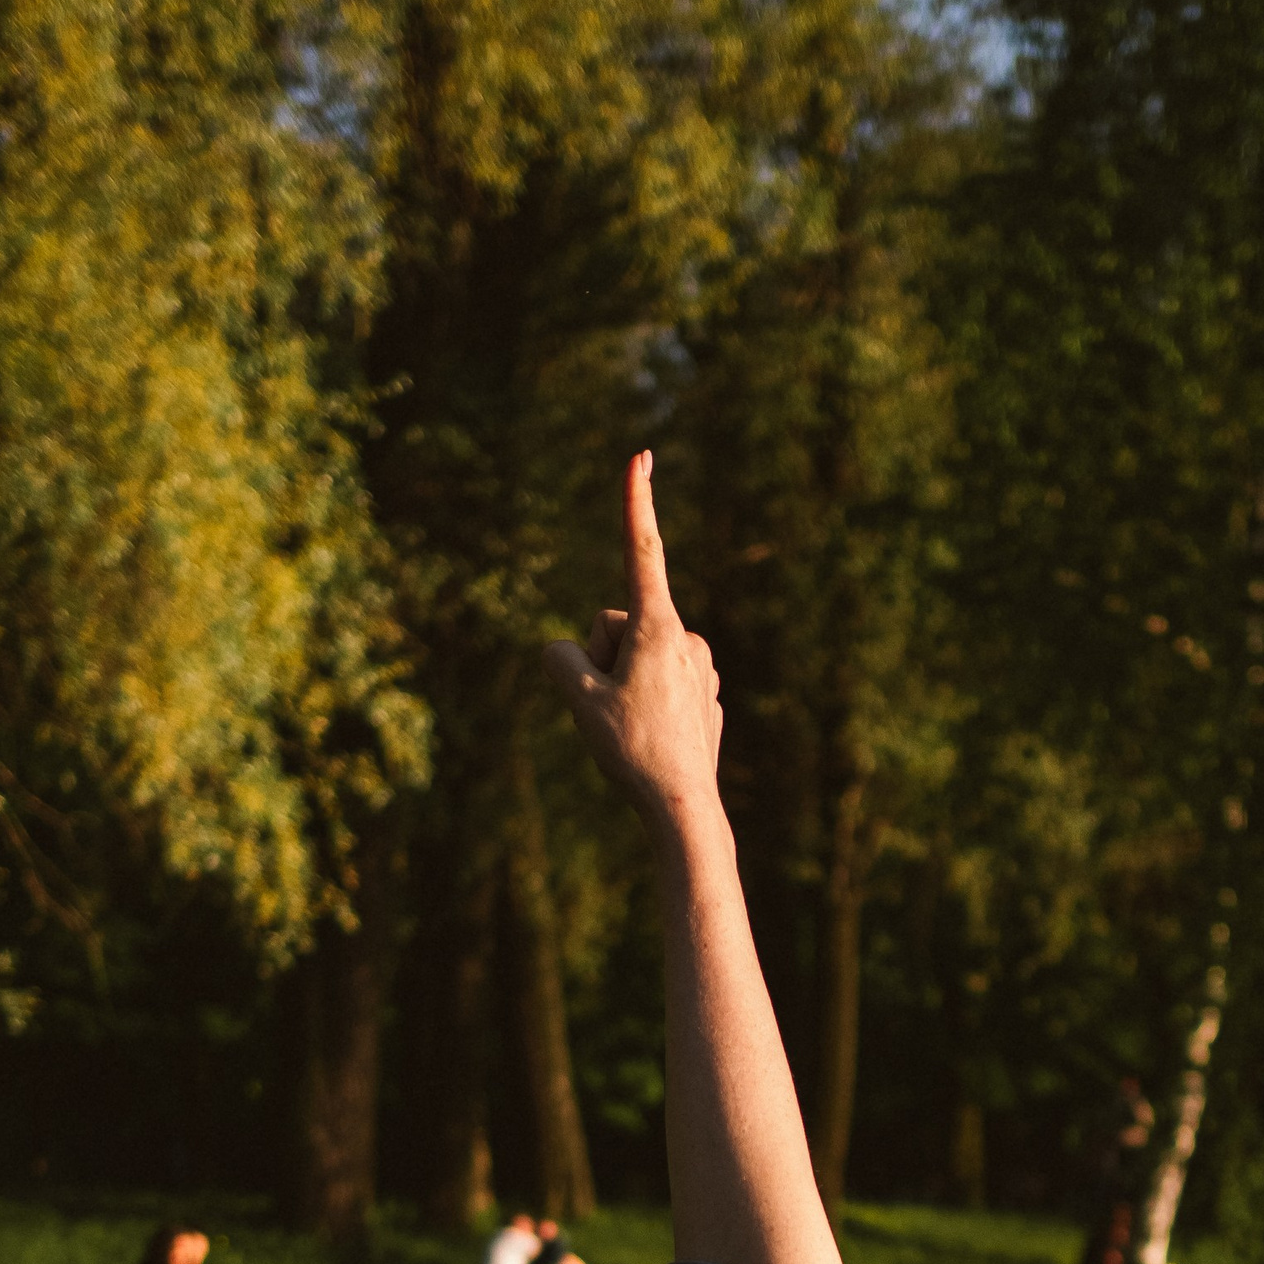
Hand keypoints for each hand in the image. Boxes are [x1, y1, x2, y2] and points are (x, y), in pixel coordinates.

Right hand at [543, 452, 722, 834]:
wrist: (684, 808)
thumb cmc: (632, 753)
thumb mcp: (578, 701)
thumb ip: (558, 658)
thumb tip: (565, 650)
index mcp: (659, 627)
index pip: (641, 551)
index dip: (635, 502)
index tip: (640, 455)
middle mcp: (686, 637)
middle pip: (615, 626)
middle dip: (604, 659)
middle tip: (615, 708)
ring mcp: (700, 666)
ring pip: (636, 658)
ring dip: (623, 684)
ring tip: (637, 727)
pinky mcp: (705, 693)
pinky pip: (656, 682)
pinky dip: (646, 702)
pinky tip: (656, 737)